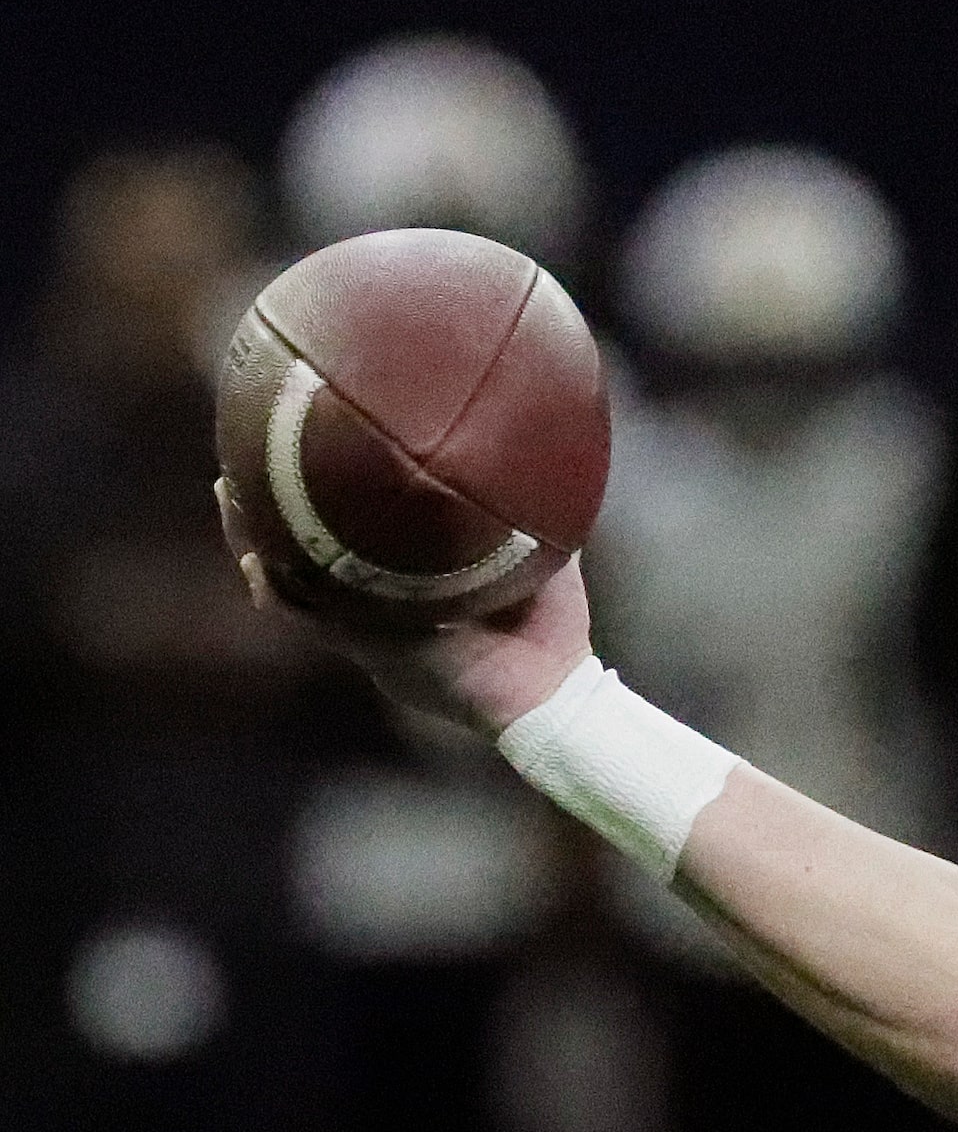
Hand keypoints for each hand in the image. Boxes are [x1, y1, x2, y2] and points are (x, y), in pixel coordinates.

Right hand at [215, 477, 592, 736]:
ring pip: (292, 581)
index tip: (304, 442)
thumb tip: (537, 448)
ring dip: (256, 541)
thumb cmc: (549, 625)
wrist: (554, 689)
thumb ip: (527, 507)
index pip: (353, 532)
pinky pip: (316, 621)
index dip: (324, 495)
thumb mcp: (535, 553)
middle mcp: (380, 603)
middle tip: (242, 459)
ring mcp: (370, 628)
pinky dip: (284, 594)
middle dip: (269, 508)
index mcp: (411, 581)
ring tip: (229, 495)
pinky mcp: (375, 652)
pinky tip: (260, 564)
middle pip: (305, 551)